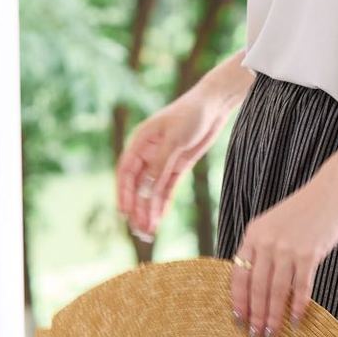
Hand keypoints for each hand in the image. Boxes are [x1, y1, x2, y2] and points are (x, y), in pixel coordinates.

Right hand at [116, 84, 229, 242]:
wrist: (214, 105)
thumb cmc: (191, 114)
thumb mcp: (175, 138)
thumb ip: (160, 163)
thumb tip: (146, 188)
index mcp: (140, 142)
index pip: (126, 171)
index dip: (123, 192)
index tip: (124, 212)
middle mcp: (148, 154)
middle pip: (138, 185)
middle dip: (137, 207)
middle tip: (138, 229)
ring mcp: (162, 161)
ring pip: (152, 191)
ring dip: (149, 210)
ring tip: (148, 231)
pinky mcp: (177, 167)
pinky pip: (166, 189)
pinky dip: (162, 204)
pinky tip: (159, 219)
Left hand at [230, 164, 337, 336]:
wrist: (330, 190)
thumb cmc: (303, 211)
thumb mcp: (273, 225)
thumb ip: (262, 249)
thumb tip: (256, 286)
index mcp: (253, 234)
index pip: (238, 275)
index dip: (238, 301)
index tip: (237, 321)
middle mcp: (266, 241)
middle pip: (256, 288)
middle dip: (255, 316)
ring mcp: (287, 247)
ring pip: (276, 291)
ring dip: (273, 317)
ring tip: (272, 335)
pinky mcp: (309, 252)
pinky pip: (301, 286)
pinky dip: (298, 306)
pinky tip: (296, 320)